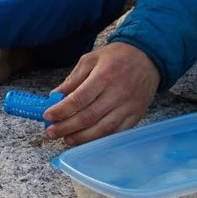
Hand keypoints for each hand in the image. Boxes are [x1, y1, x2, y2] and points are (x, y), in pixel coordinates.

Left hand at [44, 42, 159, 144]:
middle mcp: (117, 94)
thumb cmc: (117, 57)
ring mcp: (128, 107)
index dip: (61, 111)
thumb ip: (73, 79)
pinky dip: (101, 139)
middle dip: (66, 128)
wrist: (148, 57)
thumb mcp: (91, 59)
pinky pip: (117, 133)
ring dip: (82, 138)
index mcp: (103, 77)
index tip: (47, 116)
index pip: (78, 99)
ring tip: (66, 140)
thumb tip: (55, 96)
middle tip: (51, 133)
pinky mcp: (136, 115)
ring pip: (103, 129)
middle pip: (88, 117)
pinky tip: (87, 141)